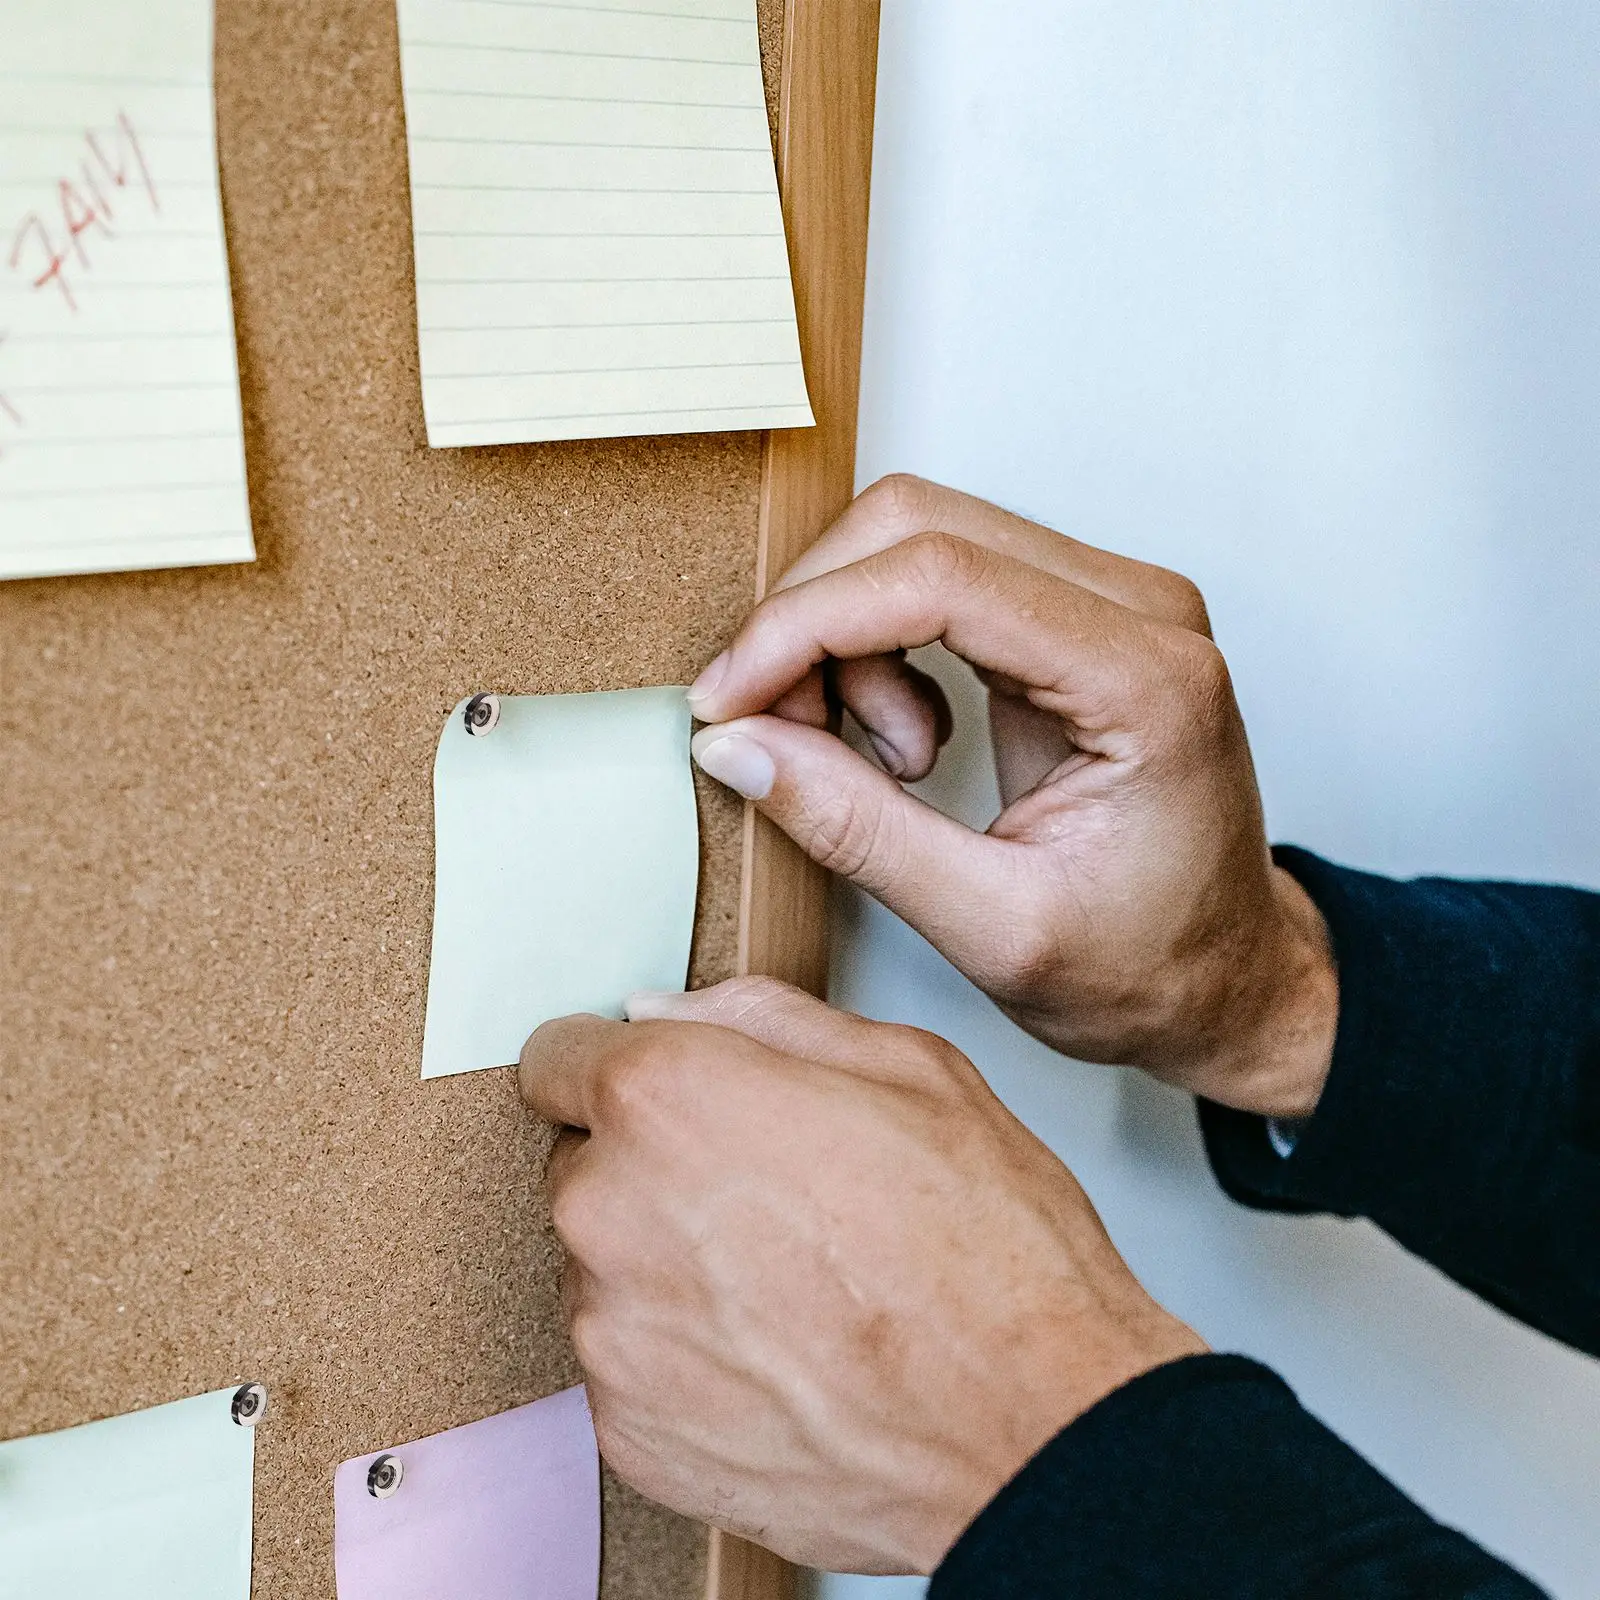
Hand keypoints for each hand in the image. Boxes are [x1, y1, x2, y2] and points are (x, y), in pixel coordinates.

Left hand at [520, 978, 1204, 1574]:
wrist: (1033, 1429)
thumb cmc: (985, 1249)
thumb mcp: (906, 1066)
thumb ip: (761, 1017)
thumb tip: (670, 1013)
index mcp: (666, 1098)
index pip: (555, 1059)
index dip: (614, 1068)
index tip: (658, 1095)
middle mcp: (610, 1211)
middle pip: (583, 1165)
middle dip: (652, 1168)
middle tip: (765, 1194)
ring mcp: (611, 1334)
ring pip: (606, 1268)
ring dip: (668, 1267)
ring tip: (787, 1286)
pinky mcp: (629, 1433)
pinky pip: (628, 1365)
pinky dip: (684, 1358)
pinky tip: (780, 1355)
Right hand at [687, 475, 1336, 1119]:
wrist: (1227, 980)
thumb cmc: (1148, 968)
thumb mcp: (995, 930)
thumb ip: (859, 831)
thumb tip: (739, 745)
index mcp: (1145, 681)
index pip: (941, 577)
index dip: (806, 624)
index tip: (729, 700)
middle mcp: (1141, 609)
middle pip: (920, 525)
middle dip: (816, 622)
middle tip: (785, 736)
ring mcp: (1112, 600)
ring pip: (919, 539)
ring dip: (848, 641)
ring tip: (883, 765)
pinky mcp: (1076, 616)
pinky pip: (940, 578)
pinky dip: (880, 647)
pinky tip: (908, 744)